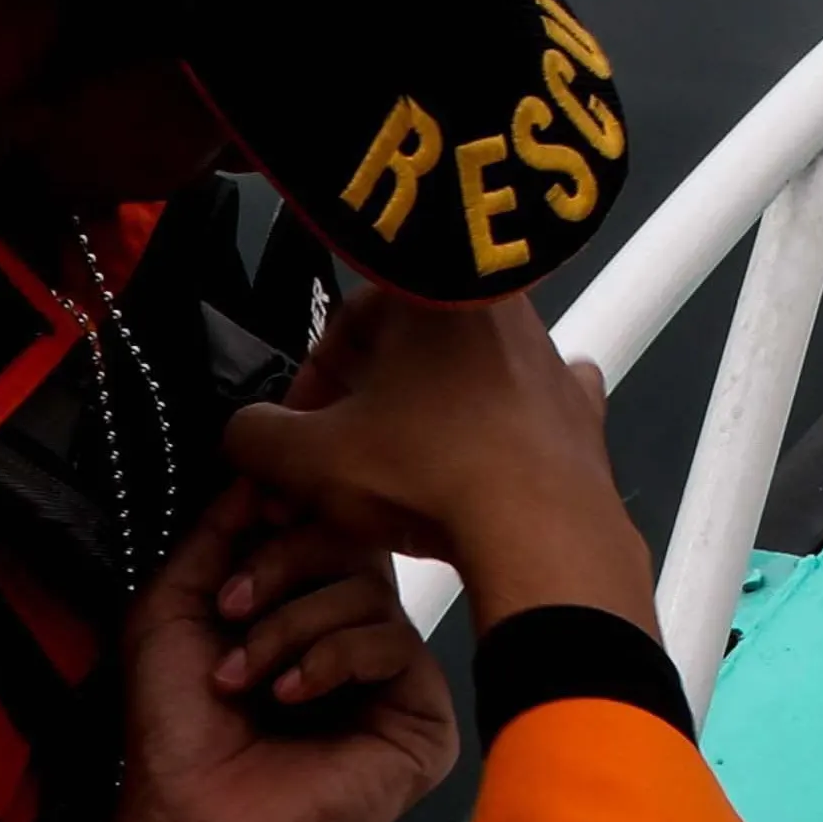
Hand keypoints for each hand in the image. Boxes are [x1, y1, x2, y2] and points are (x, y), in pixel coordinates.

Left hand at [27, 500, 454, 821]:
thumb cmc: (177, 737)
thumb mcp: (173, 609)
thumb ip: (215, 532)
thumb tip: (261, 468)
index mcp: (305, 610)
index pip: (326, 525)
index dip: (291, 514)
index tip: (253, 520)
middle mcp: (354, 637)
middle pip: (355, 542)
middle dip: (282, 562)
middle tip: (232, 606)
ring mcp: (391, 678)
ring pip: (370, 590)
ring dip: (292, 623)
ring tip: (247, 676)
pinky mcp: (422, 718)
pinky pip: (395, 643)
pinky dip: (334, 657)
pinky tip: (293, 695)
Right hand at [218, 286, 665, 636]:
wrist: (539, 530)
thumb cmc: (432, 474)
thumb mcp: (311, 458)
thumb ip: (255, 436)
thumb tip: (244, 433)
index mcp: (430, 291)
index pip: (343, 324)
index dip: (309, 384)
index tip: (299, 434)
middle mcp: (499, 306)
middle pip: (403, 354)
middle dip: (361, 410)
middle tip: (338, 464)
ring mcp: (547, 358)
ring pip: (462, 379)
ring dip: (422, 421)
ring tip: (396, 481)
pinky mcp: (579, 410)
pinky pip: (529, 410)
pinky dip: (499, 433)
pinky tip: (480, 462)